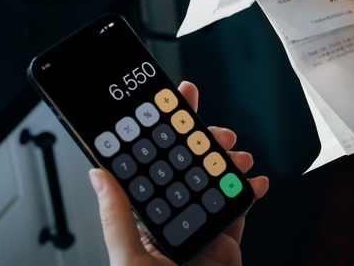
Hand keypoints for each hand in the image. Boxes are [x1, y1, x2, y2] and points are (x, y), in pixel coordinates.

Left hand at [89, 81, 269, 265]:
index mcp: (144, 221)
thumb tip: (98, 175)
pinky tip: (256, 182)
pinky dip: (251, 194)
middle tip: (214, 130)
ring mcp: (200, 230)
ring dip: (229, 165)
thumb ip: (116, 219)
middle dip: (203, 144)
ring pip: (216, 184)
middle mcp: (172, 221)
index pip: (151, 168)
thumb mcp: (129, 263)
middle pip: (188, 169)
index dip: (160, 133)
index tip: (169, 104)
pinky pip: (239, 212)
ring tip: (238, 155)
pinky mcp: (226, 243)